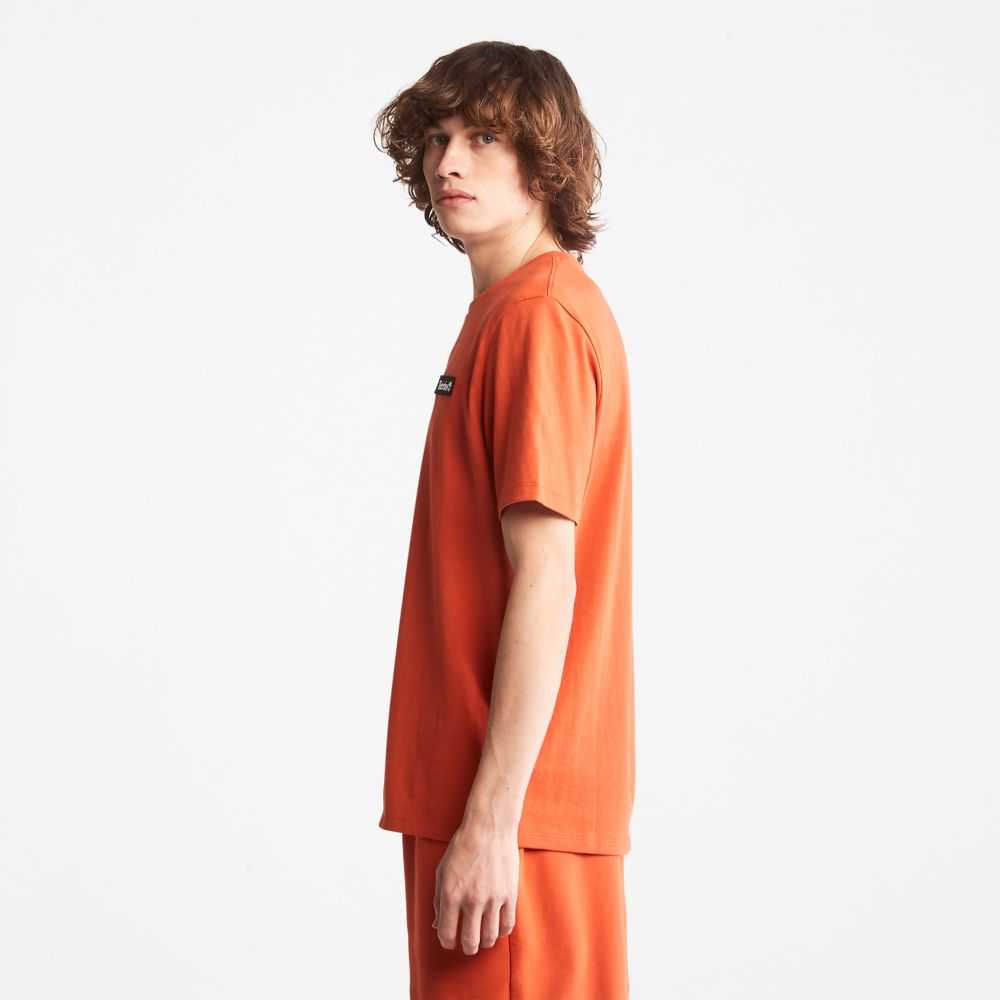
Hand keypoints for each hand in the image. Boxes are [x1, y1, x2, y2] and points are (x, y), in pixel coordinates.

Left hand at [432, 823, 519, 954]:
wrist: (489, 827)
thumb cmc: (462, 847)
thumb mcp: (442, 870)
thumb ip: (438, 899)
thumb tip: (437, 924)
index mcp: (450, 894)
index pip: (447, 934)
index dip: (447, 942)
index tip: (449, 940)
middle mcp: (471, 900)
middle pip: (470, 942)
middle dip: (467, 947)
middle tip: (468, 944)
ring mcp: (492, 898)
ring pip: (489, 937)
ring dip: (484, 942)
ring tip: (482, 937)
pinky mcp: (509, 894)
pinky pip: (507, 925)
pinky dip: (501, 932)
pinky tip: (496, 927)